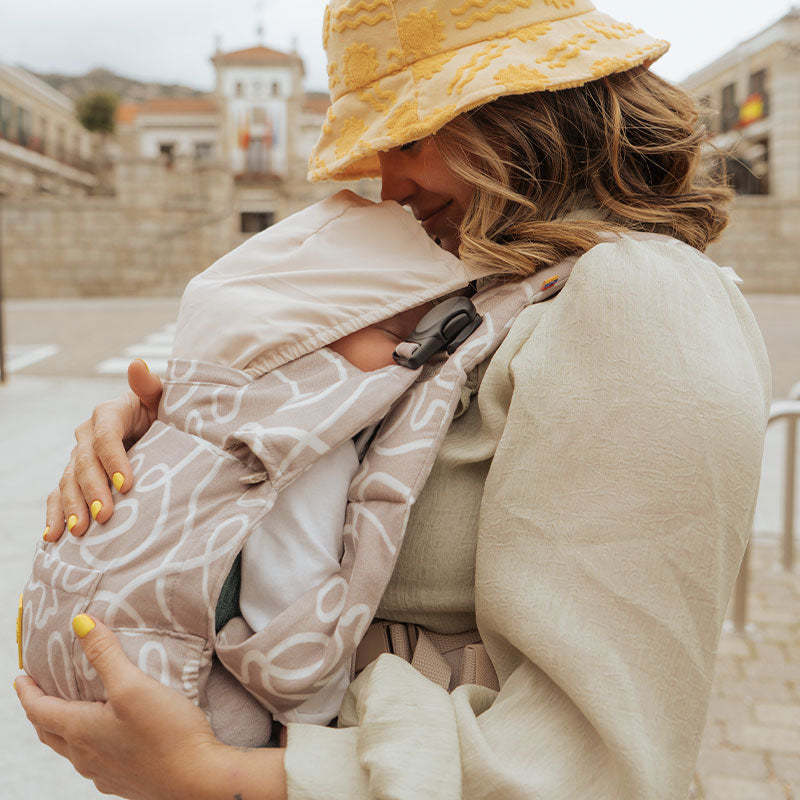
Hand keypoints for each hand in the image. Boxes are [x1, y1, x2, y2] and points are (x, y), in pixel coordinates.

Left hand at [15, 616, 286, 799]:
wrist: (197, 780)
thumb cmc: (165, 732)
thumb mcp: (133, 684)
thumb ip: (105, 654)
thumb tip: (80, 622)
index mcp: (80, 731)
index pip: (39, 710)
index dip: (26, 692)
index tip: (20, 677)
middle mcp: (86, 756)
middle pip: (50, 732)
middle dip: (40, 710)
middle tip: (38, 693)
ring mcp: (105, 772)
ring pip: (72, 749)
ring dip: (63, 728)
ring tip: (71, 710)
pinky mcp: (126, 780)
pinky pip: (95, 760)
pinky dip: (88, 743)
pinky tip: (107, 737)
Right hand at [44, 359, 162, 540]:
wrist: (157, 426)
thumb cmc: (164, 411)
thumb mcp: (162, 396)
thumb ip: (149, 385)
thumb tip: (137, 365)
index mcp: (108, 414)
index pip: (106, 436)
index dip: (114, 460)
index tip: (127, 485)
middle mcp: (87, 435)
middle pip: (85, 463)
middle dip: (93, 490)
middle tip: (104, 516)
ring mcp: (79, 457)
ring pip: (69, 482)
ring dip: (72, 507)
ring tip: (79, 530)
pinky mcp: (76, 476)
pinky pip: (60, 494)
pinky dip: (55, 515)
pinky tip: (53, 536)